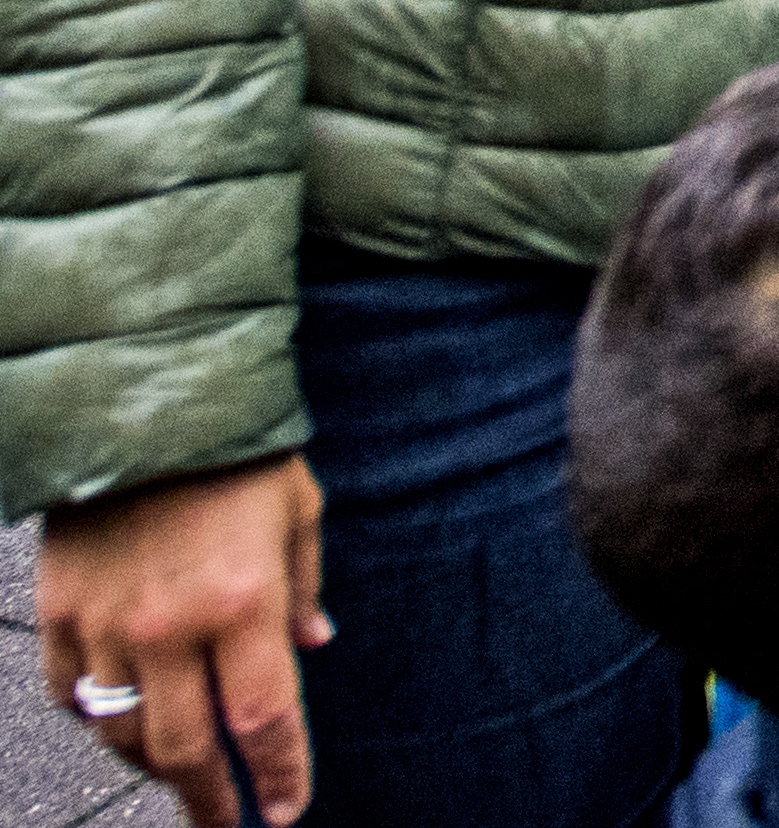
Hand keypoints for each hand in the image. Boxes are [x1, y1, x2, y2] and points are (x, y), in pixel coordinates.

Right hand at [40, 458, 326, 825]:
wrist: (141, 400)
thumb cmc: (235, 450)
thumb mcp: (297, 510)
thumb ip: (303, 587)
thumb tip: (313, 645)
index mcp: (242, 603)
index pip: (264, 721)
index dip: (278, 775)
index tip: (288, 811)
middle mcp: (170, 628)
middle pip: (184, 750)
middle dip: (209, 799)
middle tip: (226, 825)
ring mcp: (105, 624)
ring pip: (122, 733)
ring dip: (152, 766)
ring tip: (181, 778)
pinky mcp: (57, 611)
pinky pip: (69, 693)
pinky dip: (96, 719)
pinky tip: (120, 723)